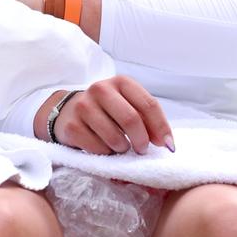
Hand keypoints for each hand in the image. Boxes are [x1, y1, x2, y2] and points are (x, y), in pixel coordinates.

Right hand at [36, 76, 174, 154]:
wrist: (69, 111)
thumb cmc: (107, 110)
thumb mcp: (127, 105)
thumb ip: (147, 119)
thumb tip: (167, 144)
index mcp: (121, 82)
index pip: (148, 104)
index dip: (161, 127)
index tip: (167, 146)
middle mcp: (101, 89)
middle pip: (131, 119)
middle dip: (142, 141)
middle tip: (142, 150)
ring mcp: (83, 106)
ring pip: (114, 137)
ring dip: (122, 149)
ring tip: (120, 147)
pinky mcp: (72, 126)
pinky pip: (97, 148)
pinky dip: (106, 154)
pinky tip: (103, 147)